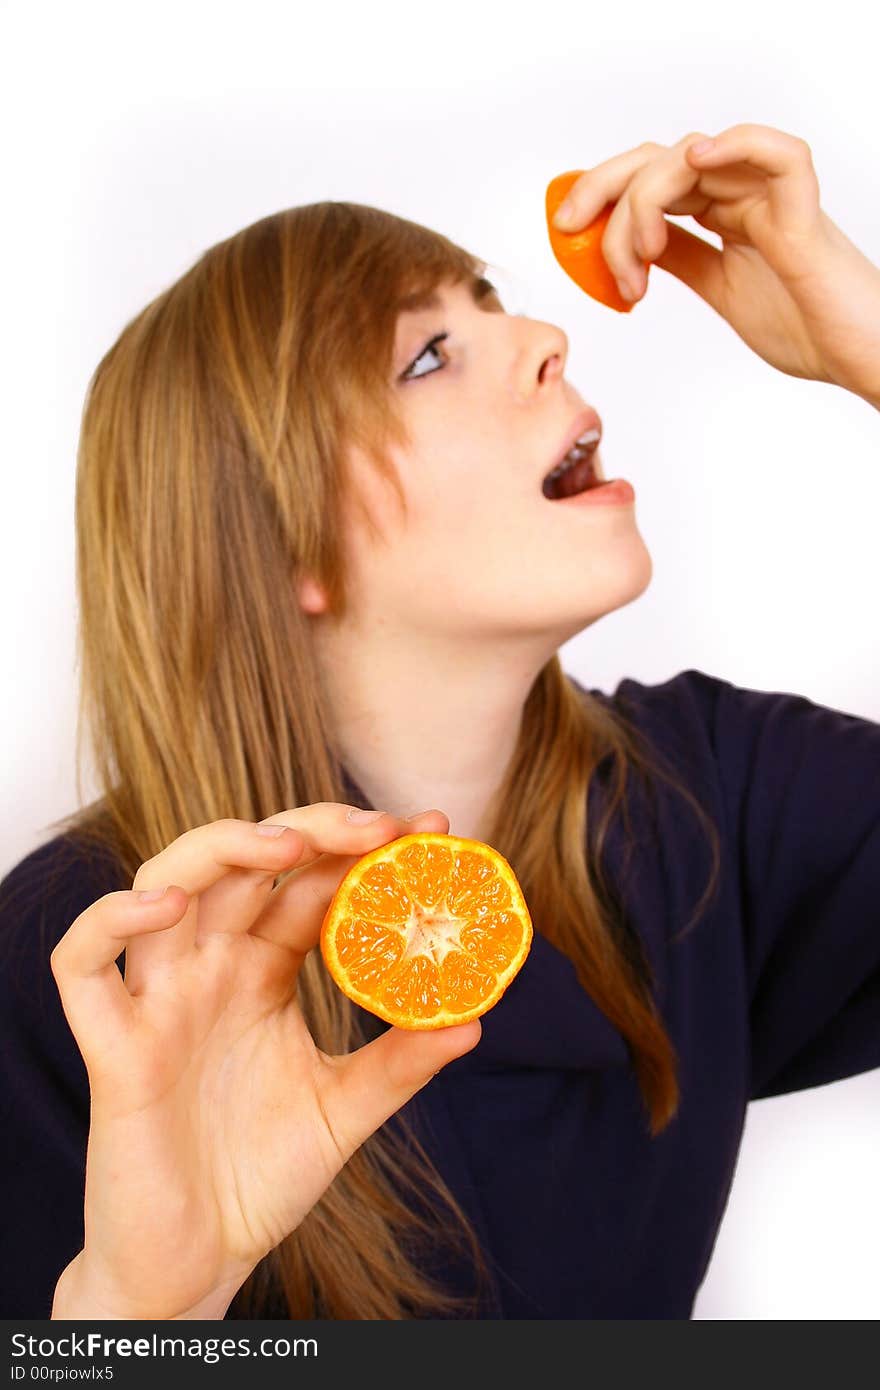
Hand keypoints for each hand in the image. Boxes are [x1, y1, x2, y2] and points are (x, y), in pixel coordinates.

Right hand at [49, 805, 480, 1319]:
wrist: (197, 1262)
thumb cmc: (260, 1178)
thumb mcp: (343, 1111)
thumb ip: (399, 1064)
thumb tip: (474, 1022)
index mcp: (262, 972)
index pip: (307, 883)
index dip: (359, 848)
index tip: (428, 829)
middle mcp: (210, 969)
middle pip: (244, 862)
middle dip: (308, 830)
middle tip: (380, 829)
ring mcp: (159, 1000)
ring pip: (165, 883)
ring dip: (222, 848)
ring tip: (289, 847)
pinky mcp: (113, 1046)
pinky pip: (83, 965)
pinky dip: (111, 921)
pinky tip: (168, 908)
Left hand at [553, 123, 879, 405]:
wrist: (859, 359)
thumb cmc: (807, 329)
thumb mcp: (722, 290)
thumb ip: (683, 258)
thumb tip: (631, 247)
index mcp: (726, 216)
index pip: (654, 181)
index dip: (604, 194)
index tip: (566, 229)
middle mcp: (746, 198)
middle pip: (663, 159)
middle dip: (605, 186)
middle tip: (570, 224)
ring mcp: (774, 201)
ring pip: (696, 158)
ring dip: (647, 200)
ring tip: (640, 260)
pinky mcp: (804, 215)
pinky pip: (780, 155)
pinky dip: (738, 144)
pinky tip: (699, 159)